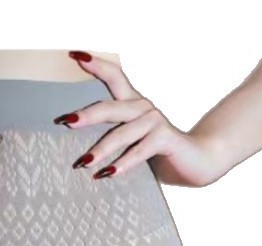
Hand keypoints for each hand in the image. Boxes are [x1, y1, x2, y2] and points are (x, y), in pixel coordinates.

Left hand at [56, 51, 220, 187]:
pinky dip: (122, 164)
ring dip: (101, 149)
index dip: (96, 65)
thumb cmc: (158, 152)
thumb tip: (77, 156)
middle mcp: (143, 108)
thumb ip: (111, 140)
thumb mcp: (131, 142)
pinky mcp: (164, 138)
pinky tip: (106, 174)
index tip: (75, 55)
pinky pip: (138, 152)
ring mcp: (155, 122)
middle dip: (86, 115)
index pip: (114, 77)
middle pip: (110, 108)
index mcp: (133, 104)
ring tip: (82, 164)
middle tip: (64, 122)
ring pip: (121, 134)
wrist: (196, 161)